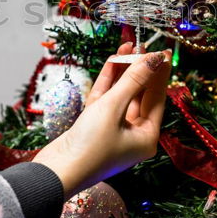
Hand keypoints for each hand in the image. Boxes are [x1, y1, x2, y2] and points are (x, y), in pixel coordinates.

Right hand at [33, 43, 171, 198]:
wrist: (55, 172)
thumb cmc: (90, 144)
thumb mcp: (115, 107)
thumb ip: (134, 80)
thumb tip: (154, 59)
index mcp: (147, 137)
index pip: (157, 98)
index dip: (159, 73)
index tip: (162, 51)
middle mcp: (134, 135)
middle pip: (141, 95)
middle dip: (140, 70)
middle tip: (143, 45)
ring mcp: (114, 131)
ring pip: (123, 95)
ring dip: (124, 72)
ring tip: (128, 46)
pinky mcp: (96, 126)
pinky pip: (107, 100)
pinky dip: (109, 82)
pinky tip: (113, 60)